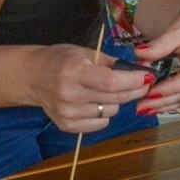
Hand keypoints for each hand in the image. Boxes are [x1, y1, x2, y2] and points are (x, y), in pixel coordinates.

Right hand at [25, 44, 159, 132]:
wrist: (32, 77)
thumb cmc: (61, 60)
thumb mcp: (85, 53)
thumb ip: (111, 63)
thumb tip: (140, 70)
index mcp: (74, 72)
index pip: (111, 82)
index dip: (133, 81)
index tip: (148, 76)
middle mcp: (70, 95)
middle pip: (114, 98)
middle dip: (134, 90)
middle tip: (142, 83)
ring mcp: (68, 113)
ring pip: (110, 112)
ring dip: (116, 101)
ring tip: (105, 90)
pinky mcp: (67, 126)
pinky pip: (100, 123)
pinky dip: (104, 113)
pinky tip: (94, 102)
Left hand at [133, 0, 179, 114]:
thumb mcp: (178, 29)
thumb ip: (160, 44)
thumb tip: (138, 54)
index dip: (170, 88)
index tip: (149, 93)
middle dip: (164, 100)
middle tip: (140, 106)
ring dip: (166, 104)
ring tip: (144, 109)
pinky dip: (173, 101)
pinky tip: (156, 106)